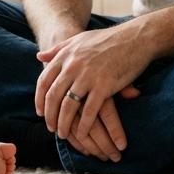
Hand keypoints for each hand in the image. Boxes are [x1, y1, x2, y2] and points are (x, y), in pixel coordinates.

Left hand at [34, 23, 149, 154]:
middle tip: (51, 128)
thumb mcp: (78, 40)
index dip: (40, 99)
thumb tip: (39, 55)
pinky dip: (84, 125)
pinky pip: (89, 110)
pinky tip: (82, 134)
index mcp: (65, 56)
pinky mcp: (104, 86)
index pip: (44, 81)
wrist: (134, 38)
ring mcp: (87, 76)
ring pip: (68, 106)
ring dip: (64, 124)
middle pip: (53, 96)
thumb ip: (58, 49)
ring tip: (63, 135)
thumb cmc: (107, 40)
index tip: (40, 112)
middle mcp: (73, 66)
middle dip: (50, 116)